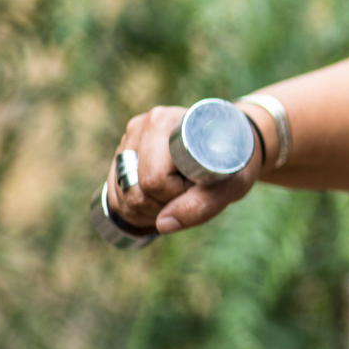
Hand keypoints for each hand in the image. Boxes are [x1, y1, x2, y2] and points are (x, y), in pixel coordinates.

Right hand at [104, 106, 262, 234]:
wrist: (233, 143)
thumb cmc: (234, 161)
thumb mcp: (231, 185)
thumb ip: (202, 205)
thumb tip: (162, 224)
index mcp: (169, 124)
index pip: (154, 179)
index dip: (175, 196)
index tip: (198, 188)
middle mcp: (143, 126)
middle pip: (135, 189)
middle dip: (161, 205)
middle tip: (189, 194)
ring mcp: (129, 141)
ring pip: (121, 196)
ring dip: (147, 210)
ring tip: (177, 196)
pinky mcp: (123, 156)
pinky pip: (114, 196)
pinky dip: (133, 209)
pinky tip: (159, 202)